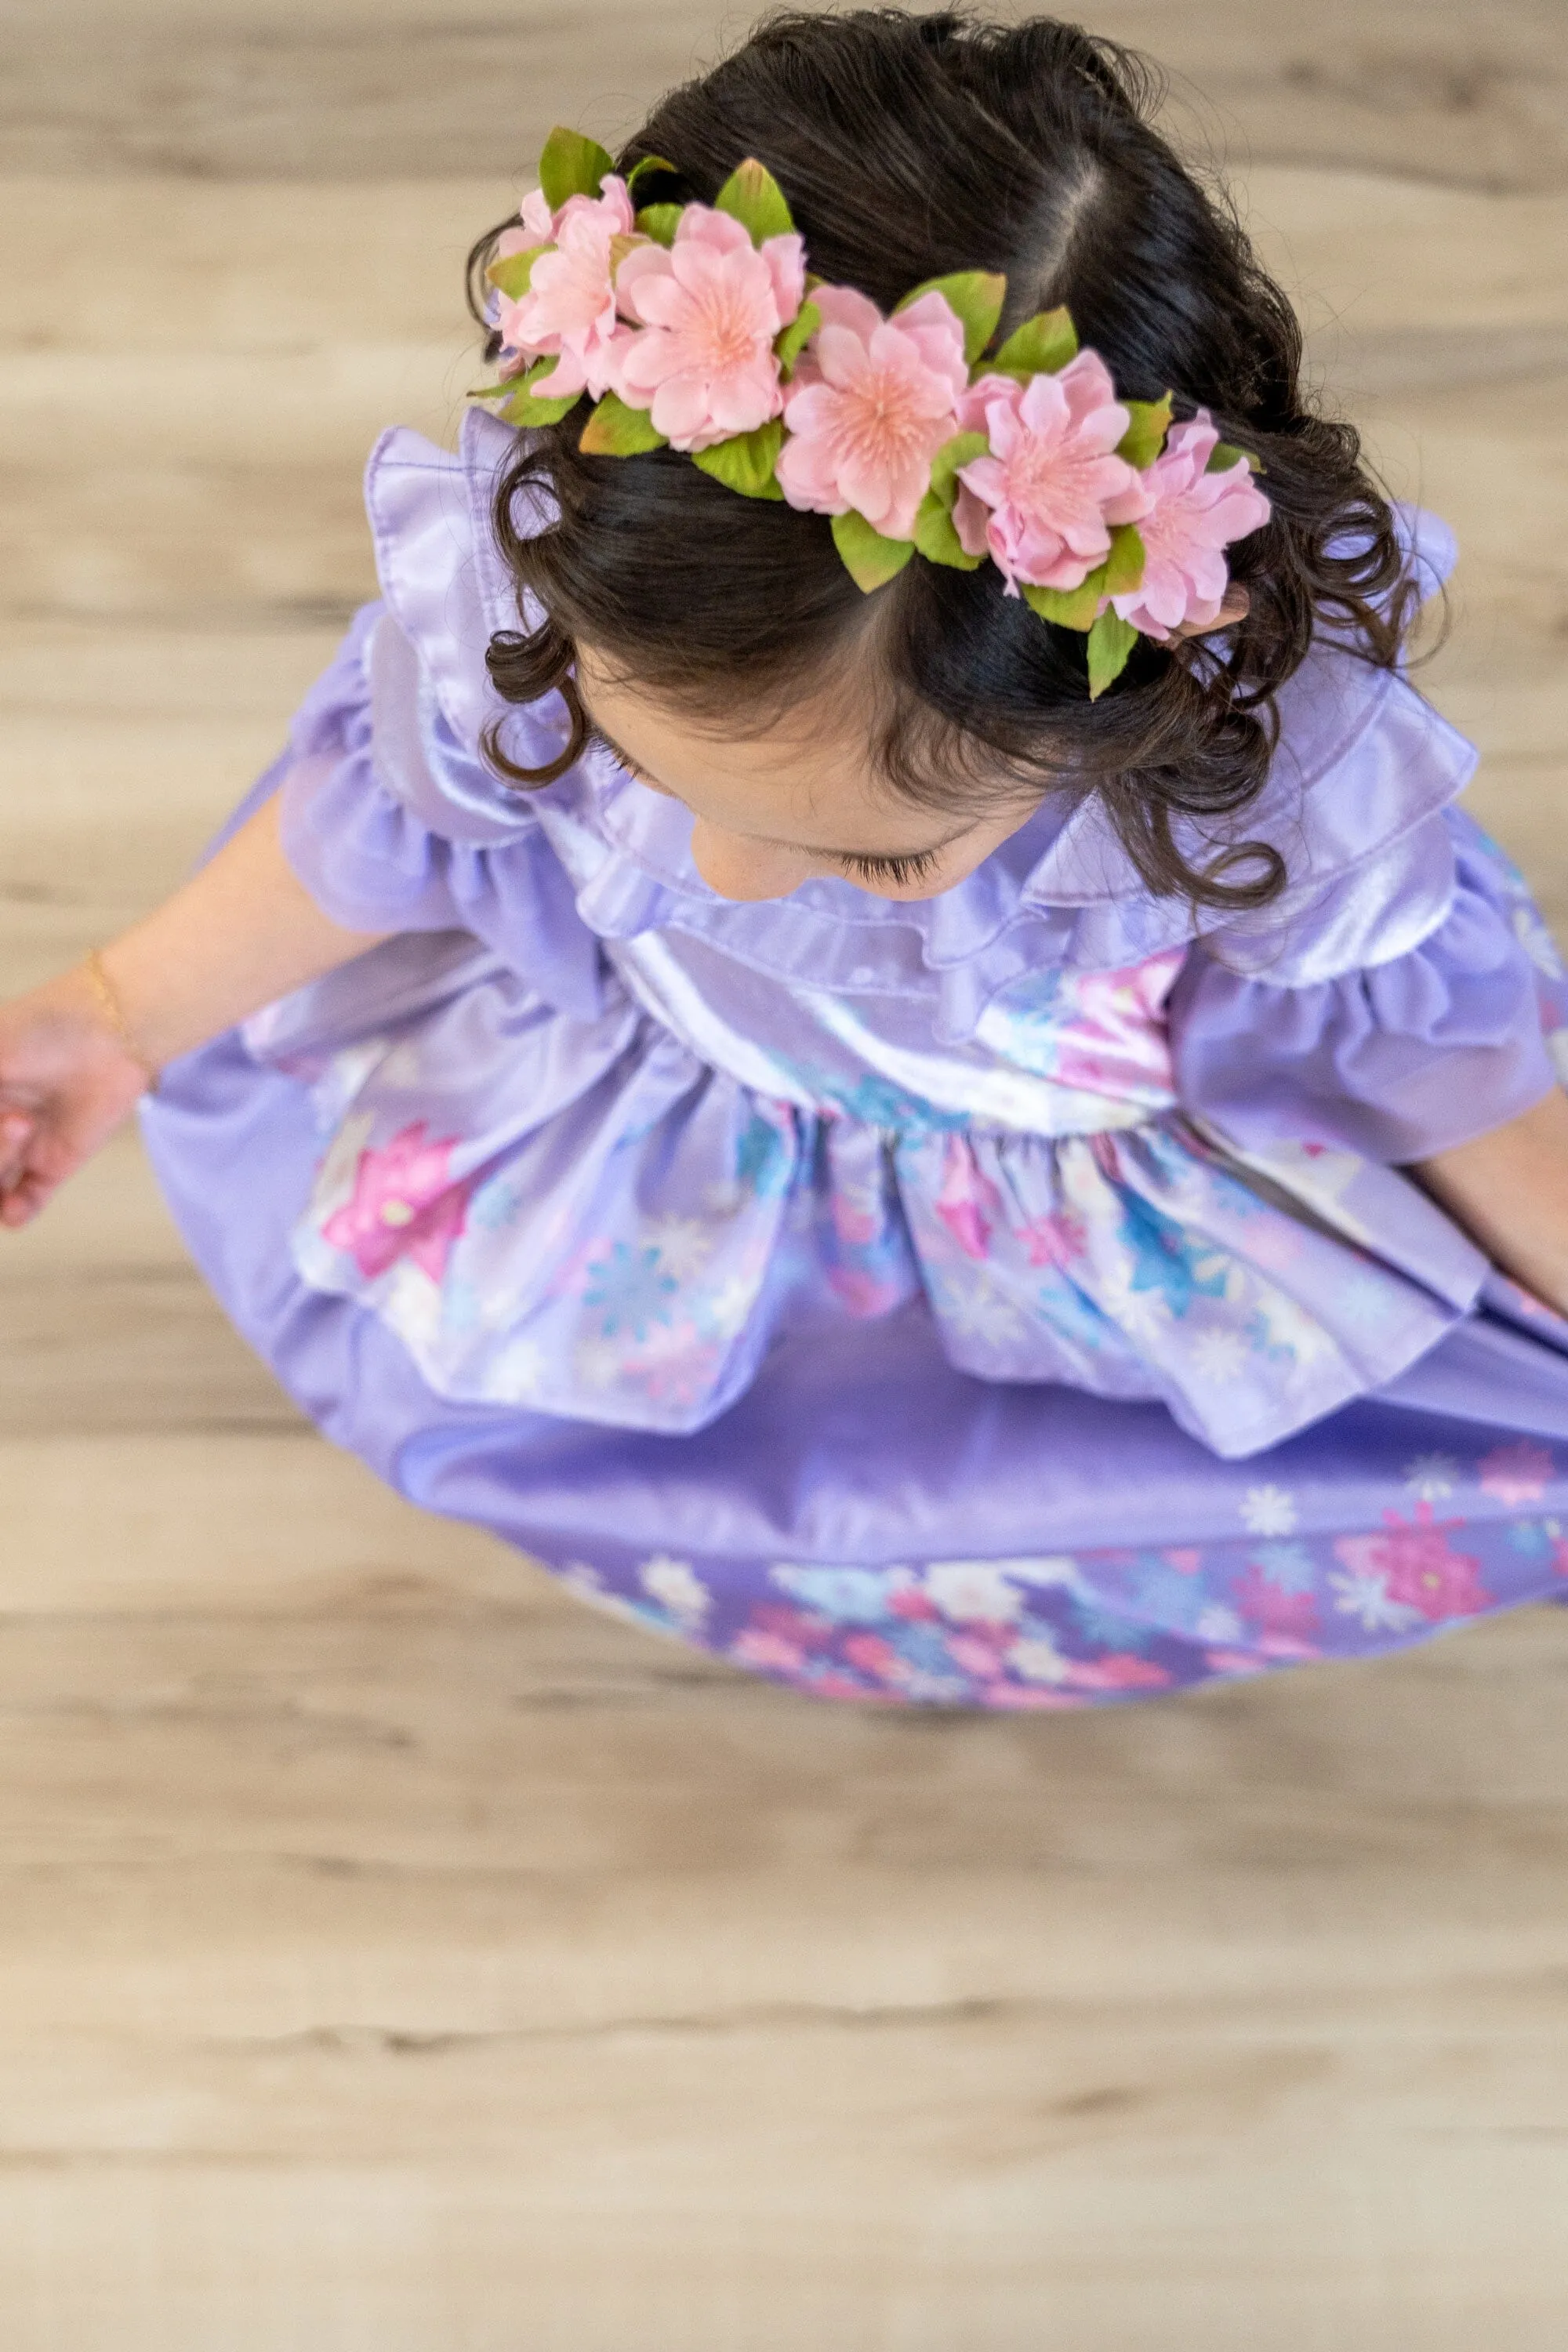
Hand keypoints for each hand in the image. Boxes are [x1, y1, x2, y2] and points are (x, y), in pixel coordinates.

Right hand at [0, 967, 153, 1228]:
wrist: (112, 1035)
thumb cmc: (41, 1029)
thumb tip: (3, 1121)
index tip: (4, 1115)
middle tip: (16, 1115)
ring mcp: (19, 1146)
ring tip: (23, 1123)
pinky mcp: (55, 1164)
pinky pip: (27, 1201)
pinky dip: (16, 1211)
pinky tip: (15, 1208)